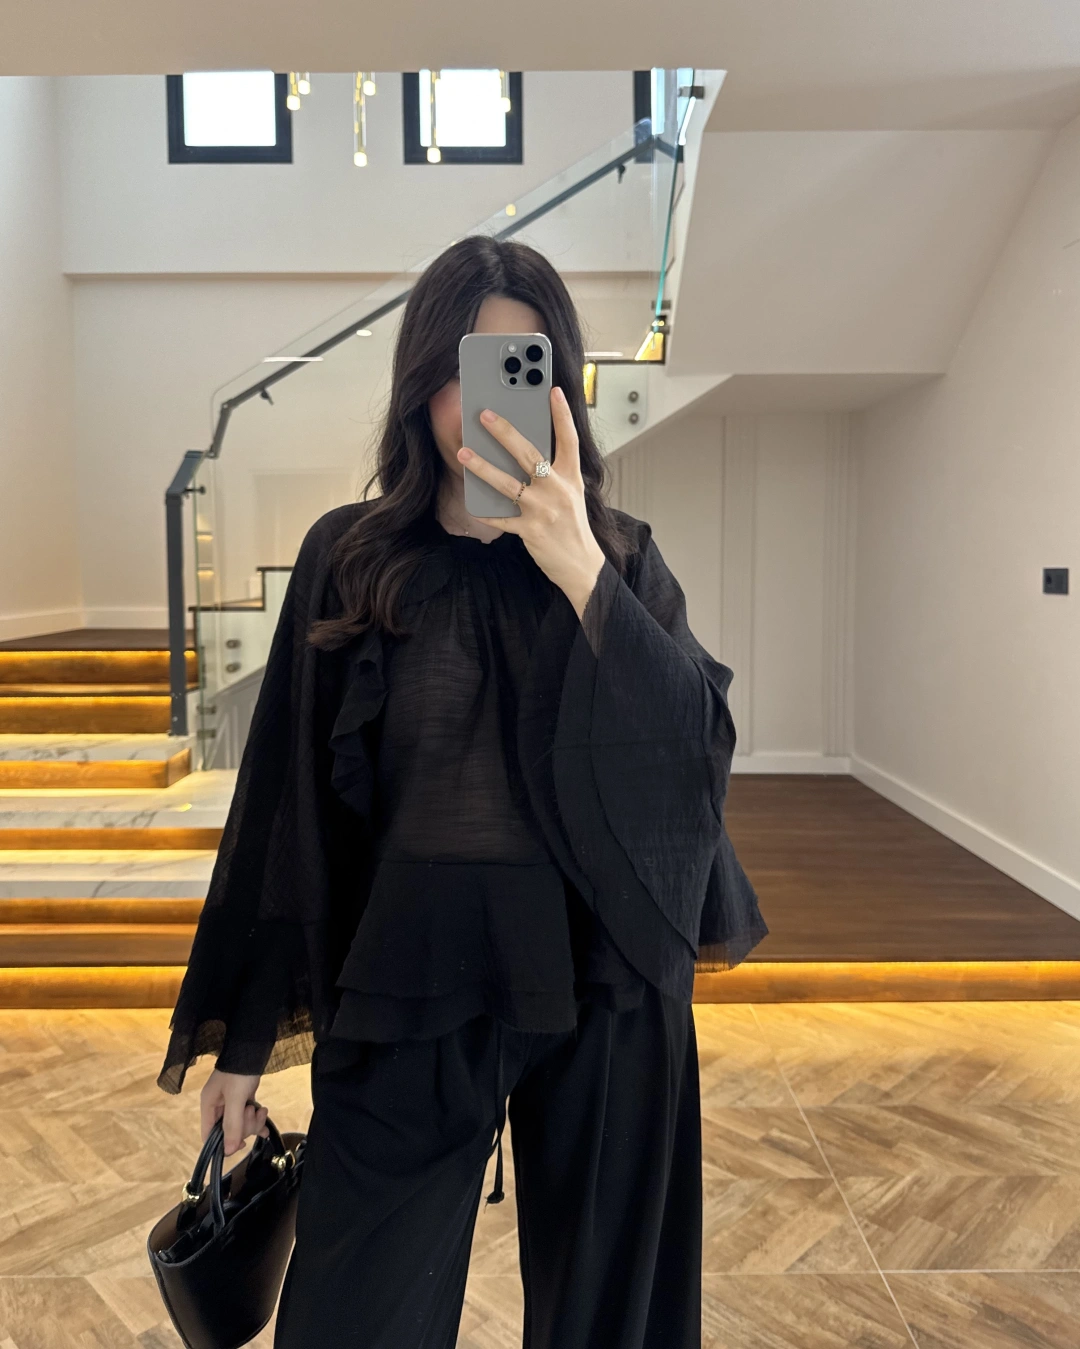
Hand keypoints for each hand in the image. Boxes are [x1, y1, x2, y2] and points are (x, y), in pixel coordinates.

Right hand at [201, 1068, 270, 1156]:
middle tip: (252, 1112)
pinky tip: (265, 1120)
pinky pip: (248, 1115)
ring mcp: (231, 1101)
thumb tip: (227, 1151)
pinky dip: (257, 1118)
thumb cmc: (240, 1072)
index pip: (209, 1135)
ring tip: (261, 1109)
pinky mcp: (243, 1097)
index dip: (223, 1143)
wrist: (253, 1048)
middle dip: (244, 1126)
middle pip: (228, 1130)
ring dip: (254, 1120)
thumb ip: (232, 1125)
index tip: (240, 1143)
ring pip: (241, 1123)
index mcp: (209, 1105)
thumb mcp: (236, 1099)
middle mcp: (218, 1105)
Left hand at [458, 386, 605, 619]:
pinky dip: (486, 511)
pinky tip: (472, 502)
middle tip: (484, 414)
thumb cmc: (573, 526)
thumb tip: (524, 451)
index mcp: (571, 478)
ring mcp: (544, 511)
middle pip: (529, 454)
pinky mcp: (531, 532)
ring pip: (508, 484)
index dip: (562, 414)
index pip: (569, 440)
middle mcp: (559, 490)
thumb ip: (554, 472)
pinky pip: (503, 518)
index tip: (552, 391)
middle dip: (504, 432)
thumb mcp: (572, 494)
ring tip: (463, 452)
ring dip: (483, 467)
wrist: (583, 566)